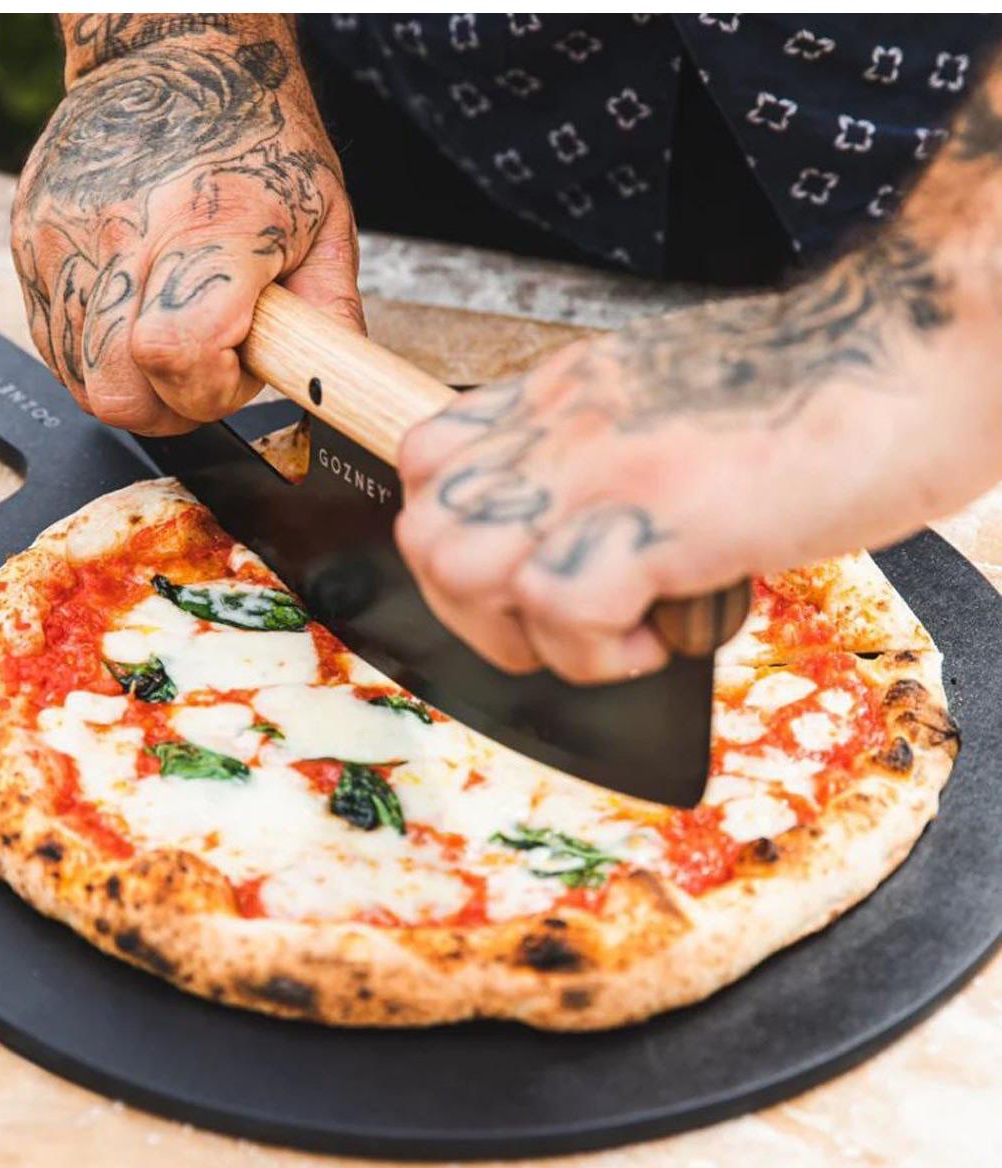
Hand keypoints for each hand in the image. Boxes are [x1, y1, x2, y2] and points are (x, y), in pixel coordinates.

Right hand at [10, 26, 360, 434]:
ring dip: (132, 383)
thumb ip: (329, 318)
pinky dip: (96, 354)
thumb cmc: (256, 138)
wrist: (172, 56)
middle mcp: (124, 231)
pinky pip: (52, 343)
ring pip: (80, 379)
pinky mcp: (29, 240)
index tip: (236, 369)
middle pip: (118, 390)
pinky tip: (134, 314)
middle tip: (203, 367)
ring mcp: (64, 236)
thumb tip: (333, 384)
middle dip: (169, 406)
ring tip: (171, 331)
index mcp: (209, 226)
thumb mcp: (326, 224)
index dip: (210, 392)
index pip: (177, 354)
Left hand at [396, 228, 980, 682]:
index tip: (514, 580)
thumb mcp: (667, 402)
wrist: (913, 345)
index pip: (426, 461)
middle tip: (557, 627)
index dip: (453, 539)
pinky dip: (600, 654)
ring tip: (613, 633)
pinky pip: (559, 610)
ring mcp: (600, 468)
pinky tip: (665, 635)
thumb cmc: (815, 384)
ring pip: (459, 570)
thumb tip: (581, 534)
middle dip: (473, 612)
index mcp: (561, 395)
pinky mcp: (656, 516)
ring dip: (525, 637)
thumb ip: (601, 455)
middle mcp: (560, 426)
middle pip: (422, 532)